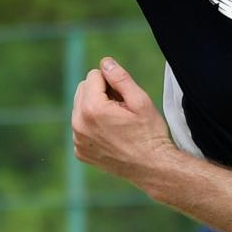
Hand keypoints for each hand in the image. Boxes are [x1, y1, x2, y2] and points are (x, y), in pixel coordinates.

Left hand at [71, 56, 173, 186]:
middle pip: (83, 89)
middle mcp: (79, 124)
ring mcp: (78, 140)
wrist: (153, 168)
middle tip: (122, 108)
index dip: (112, 82)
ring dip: (95, 109)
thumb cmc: (150, 133)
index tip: (125, 98)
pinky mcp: (80, 151)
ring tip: (117, 122)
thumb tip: (105, 62)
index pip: (93, 75)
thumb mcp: (140, 101)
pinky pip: (81, 128)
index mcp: (92, 109)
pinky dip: (93, 127)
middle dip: (100, 92)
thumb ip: (120, 78)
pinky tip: (111, 135)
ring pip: (80, 108)